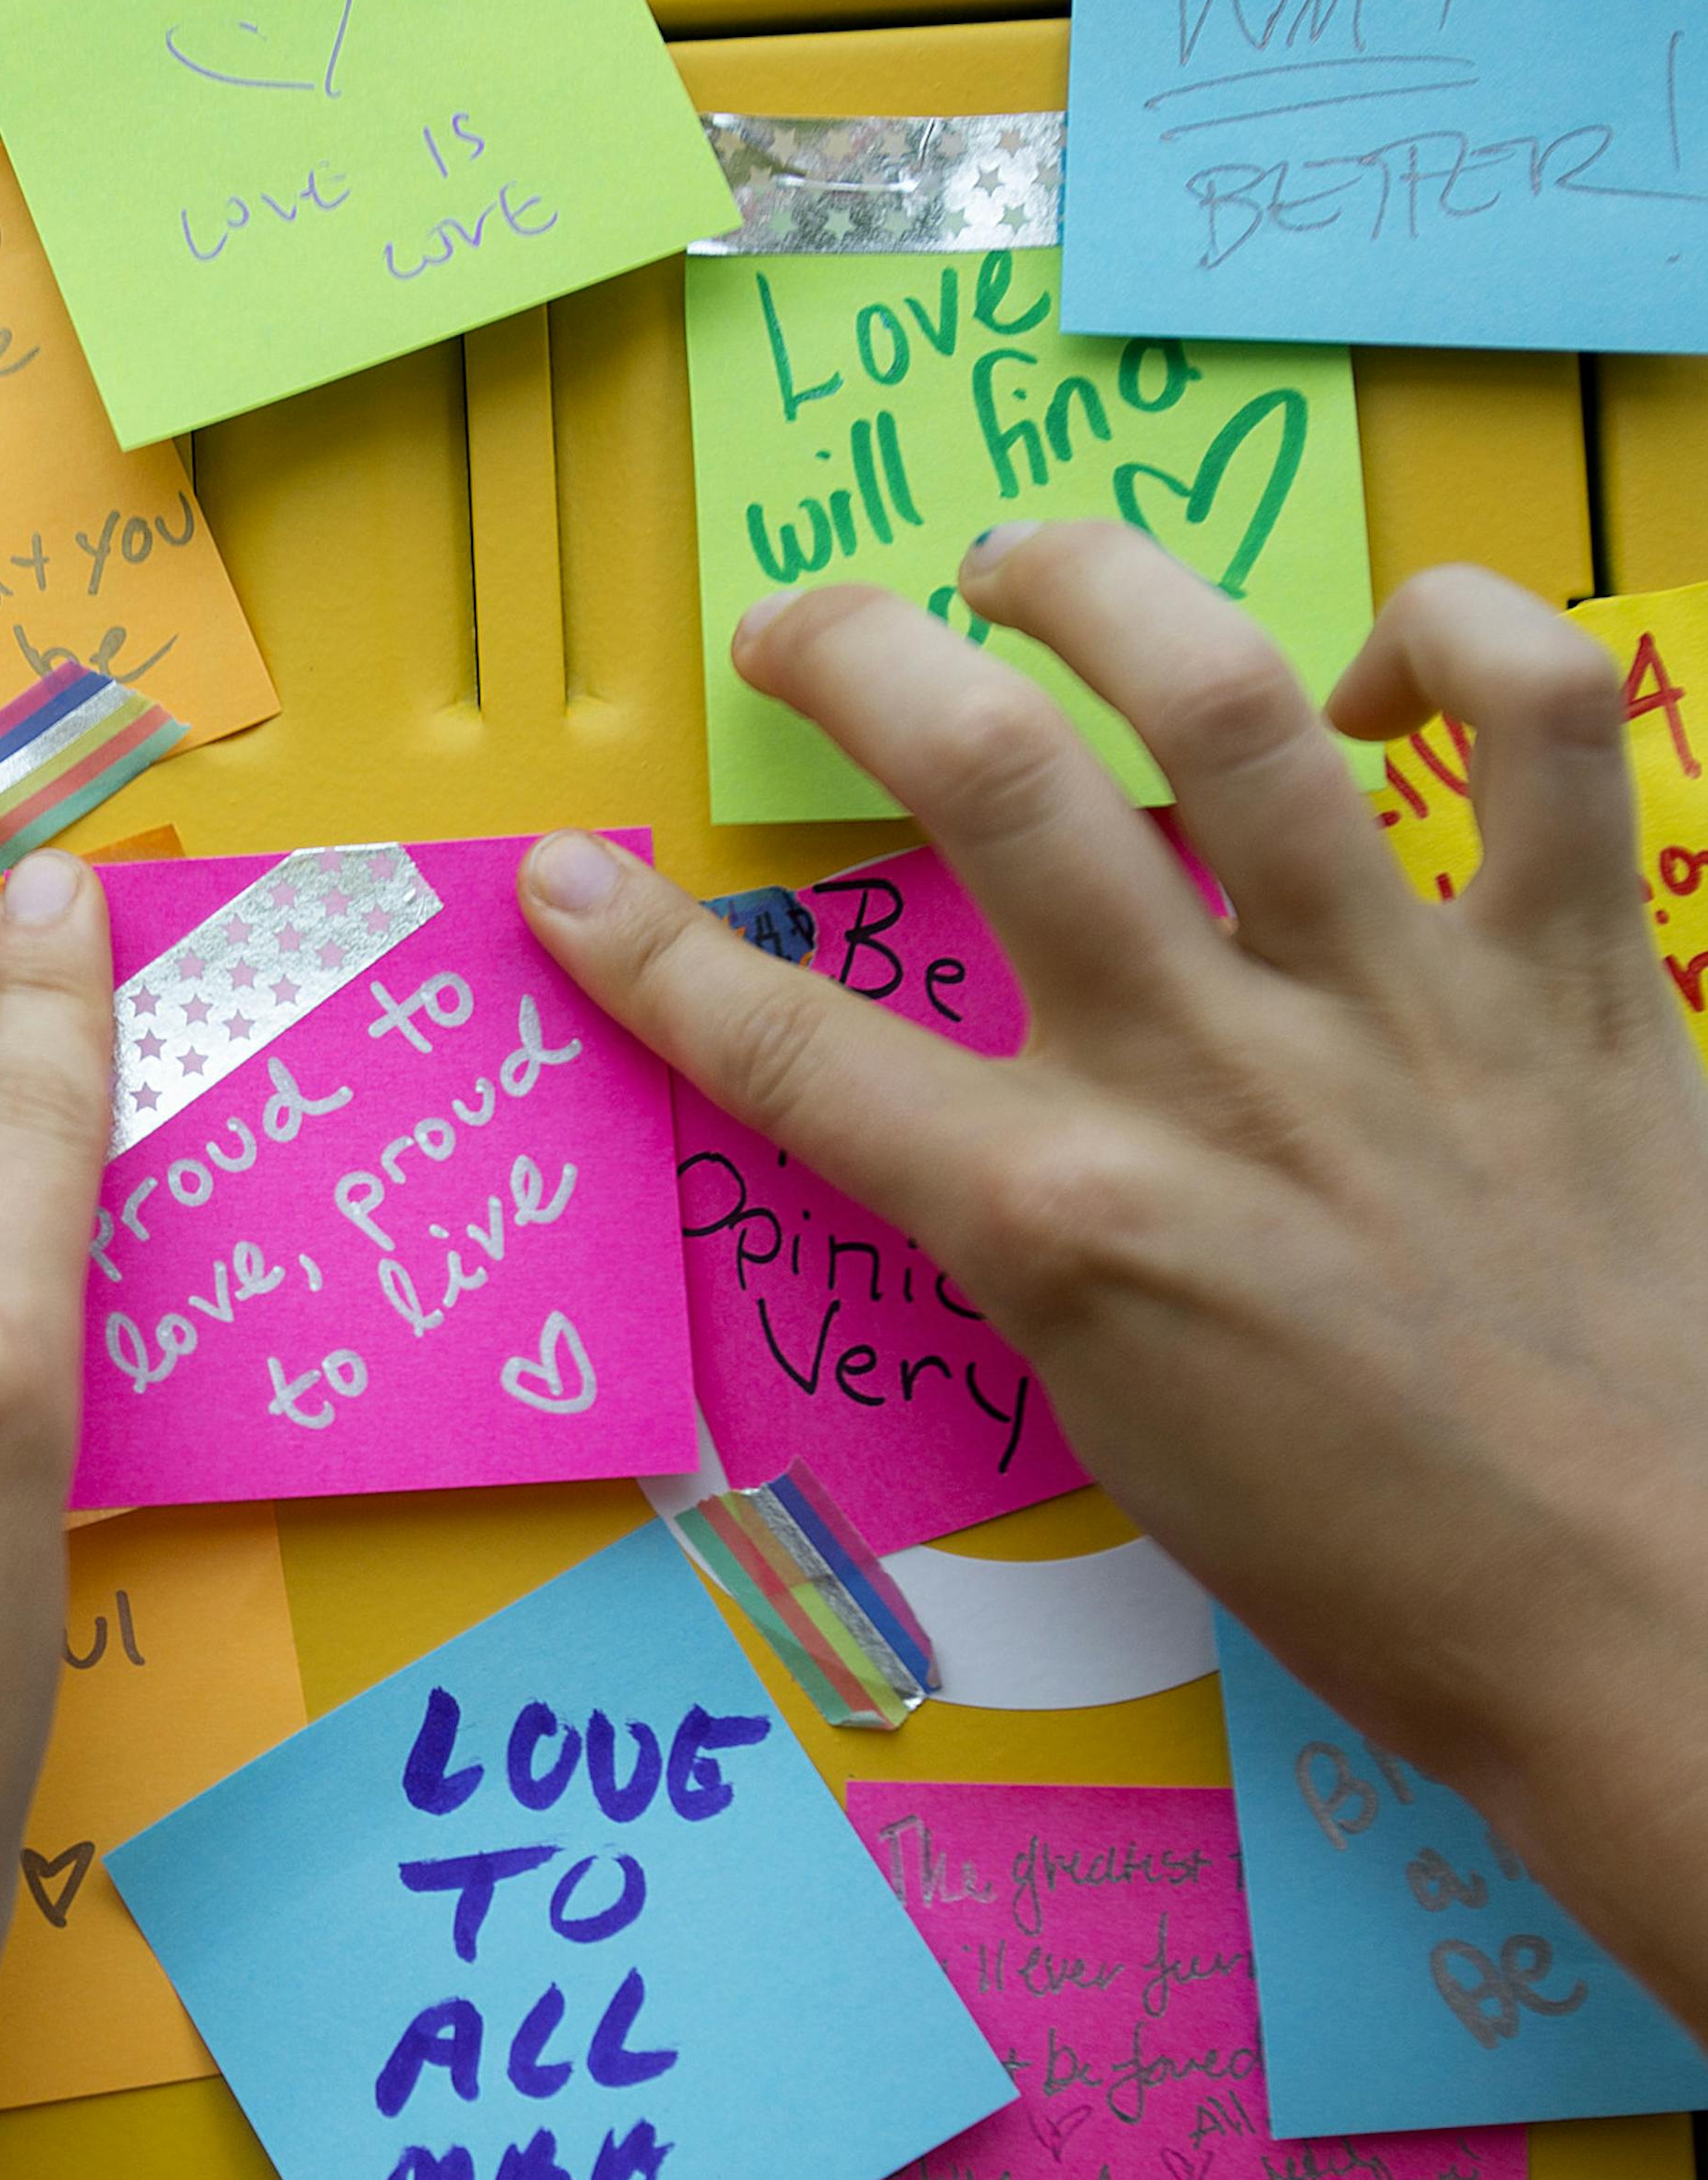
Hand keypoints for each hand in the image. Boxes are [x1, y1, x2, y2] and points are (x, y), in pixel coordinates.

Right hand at [521, 526, 1707, 2033]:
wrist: (1632, 1614)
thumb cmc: (1357, 1556)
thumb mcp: (1112, 1408)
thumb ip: (1034, 1225)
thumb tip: (997, 1103)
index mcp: (1064, 1221)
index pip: (795, 1051)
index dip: (649, 952)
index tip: (576, 879)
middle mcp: (1208, 1077)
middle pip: (986, 778)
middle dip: (852, 655)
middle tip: (803, 628)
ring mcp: (1397, 1004)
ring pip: (1227, 698)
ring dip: (1099, 585)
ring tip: (1029, 566)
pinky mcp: (1575, 973)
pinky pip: (1542, 724)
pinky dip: (1462, 637)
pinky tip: (1380, 671)